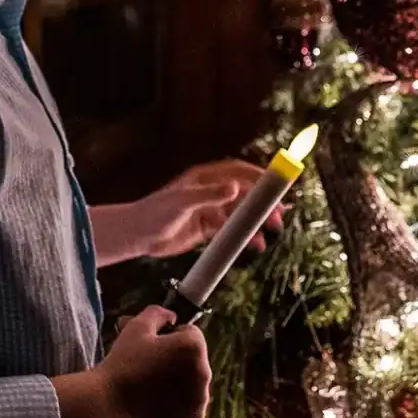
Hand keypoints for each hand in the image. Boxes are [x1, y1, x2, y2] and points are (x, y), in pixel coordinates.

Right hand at [99, 306, 210, 417]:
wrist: (108, 405)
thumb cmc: (123, 362)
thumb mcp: (137, 326)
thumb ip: (159, 313)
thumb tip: (173, 316)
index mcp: (194, 347)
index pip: (190, 333)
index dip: (170, 336)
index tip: (152, 347)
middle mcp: (204, 372)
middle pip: (194, 357)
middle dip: (177, 357)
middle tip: (150, 364)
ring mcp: (200, 399)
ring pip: (194, 381)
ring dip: (180, 378)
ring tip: (152, 382)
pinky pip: (191, 403)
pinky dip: (179, 401)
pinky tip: (157, 400)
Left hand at [135, 158, 285, 257]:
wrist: (138, 236)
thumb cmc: (155, 213)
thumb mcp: (183, 202)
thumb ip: (209, 195)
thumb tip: (234, 187)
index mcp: (204, 177)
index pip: (238, 171)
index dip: (259, 175)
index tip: (278, 183)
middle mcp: (210, 191)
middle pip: (244, 193)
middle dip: (263, 203)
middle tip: (279, 215)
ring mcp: (209, 209)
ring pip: (240, 213)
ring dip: (257, 221)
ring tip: (271, 231)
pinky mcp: (207, 227)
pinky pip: (232, 230)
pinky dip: (245, 237)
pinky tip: (255, 245)